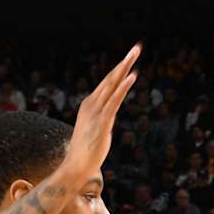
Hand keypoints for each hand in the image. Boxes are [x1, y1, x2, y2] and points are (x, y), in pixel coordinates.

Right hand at [60, 45, 140, 187]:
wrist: (77, 166)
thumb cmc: (88, 150)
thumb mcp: (98, 128)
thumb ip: (104, 118)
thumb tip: (110, 115)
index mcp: (90, 104)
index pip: (107, 83)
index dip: (120, 69)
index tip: (130, 57)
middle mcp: (92, 104)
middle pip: (110, 78)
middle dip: (124, 62)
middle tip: (137, 47)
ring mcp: (96, 112)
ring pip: (112, 85)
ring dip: (124, 68)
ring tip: (135, 54)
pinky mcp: (103, 122)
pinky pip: (114, 101)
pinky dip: (123, 88)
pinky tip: (131, 76)